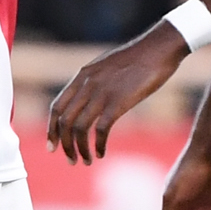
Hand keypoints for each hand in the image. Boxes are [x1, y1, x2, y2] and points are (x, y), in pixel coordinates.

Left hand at [46, 22, 185, 162]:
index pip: (56, 107)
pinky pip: (100, 130)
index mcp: (82, 76)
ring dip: (80, 149)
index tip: (52, 146)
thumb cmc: (138, 58)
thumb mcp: (107, 67)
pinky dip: (98, 145)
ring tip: (86, 161)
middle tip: (71, 160)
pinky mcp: (118, 102)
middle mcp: (87, 85)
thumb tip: (89, 98)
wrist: (159, 48)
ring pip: (79, 128)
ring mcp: (101, 93)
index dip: (52, 129)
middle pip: (64, 121)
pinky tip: (101, 153)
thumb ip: (94, 82)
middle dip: (64, 144)